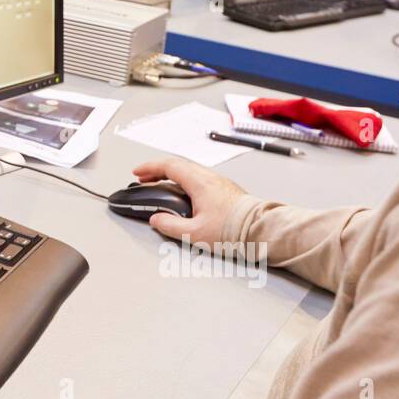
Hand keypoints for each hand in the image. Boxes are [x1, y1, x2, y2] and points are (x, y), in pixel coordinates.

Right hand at [131, 156, 250, 243]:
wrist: (261, 231)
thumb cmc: (233, 230)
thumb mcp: (194, 233)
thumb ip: (171, 226)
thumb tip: (157, 220)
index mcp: (199, 182)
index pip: (169, 166)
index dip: (150, 168)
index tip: (138, 172)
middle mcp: (209, 178)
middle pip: (178, 165)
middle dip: (158, 171)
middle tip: (145, 179)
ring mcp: (219, 182)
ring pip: (189, 170)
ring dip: (172, 175)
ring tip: (162, 185)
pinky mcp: (226, 190)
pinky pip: (199, 178)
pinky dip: (184, 180)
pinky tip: (184, 193)